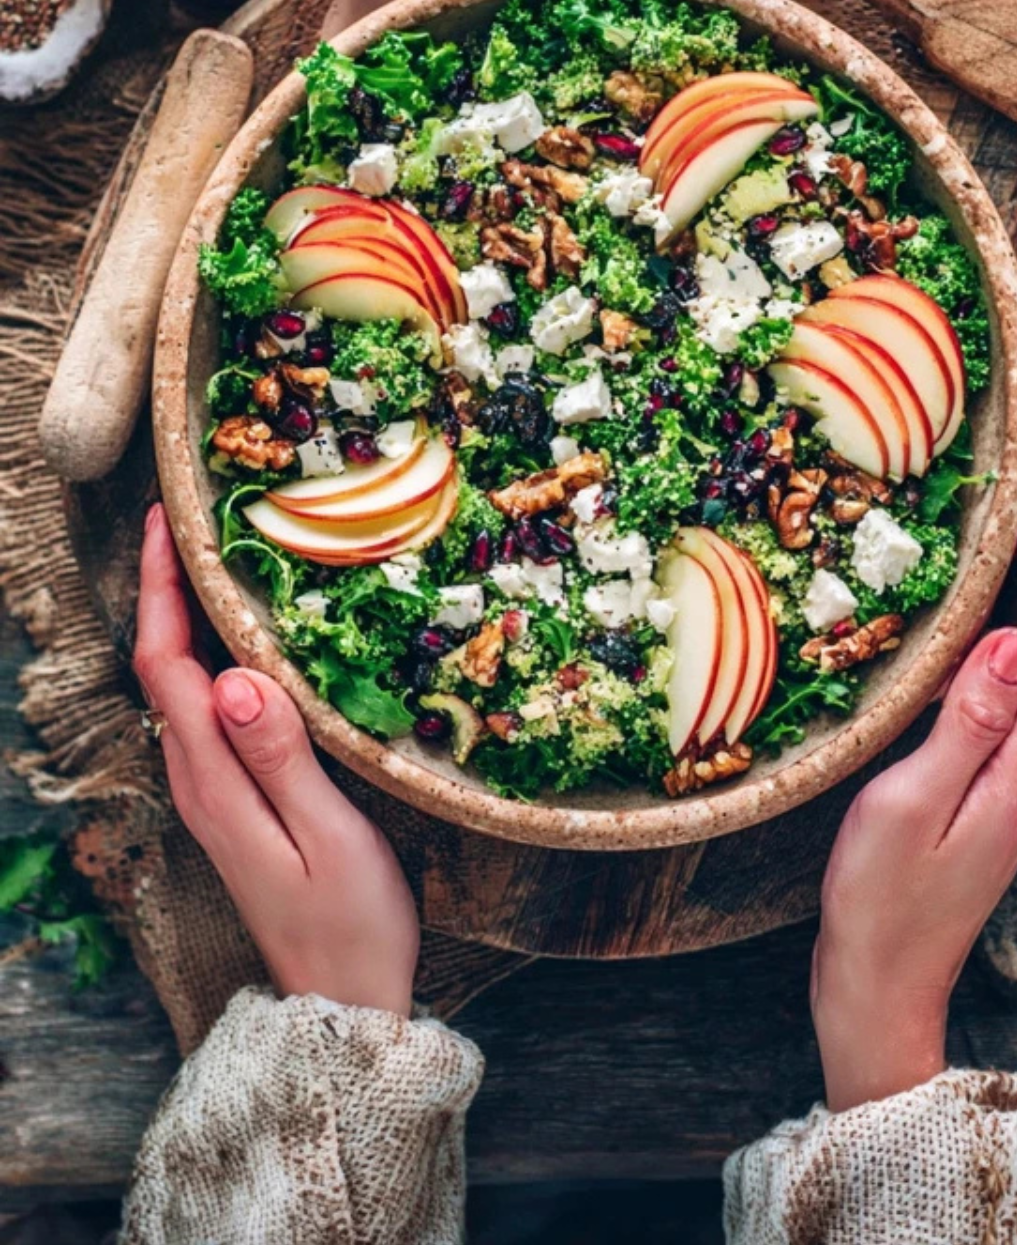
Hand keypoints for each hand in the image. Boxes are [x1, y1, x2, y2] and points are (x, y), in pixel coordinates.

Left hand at [134, 503, 418, 1014]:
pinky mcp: (231, 800)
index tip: (168, 522)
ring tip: (218, 556)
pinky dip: (214, 656)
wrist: (344, 1003)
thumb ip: (280, 757)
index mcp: (213, 782)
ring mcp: (210, 792)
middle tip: (195, 517)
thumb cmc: (352, 923)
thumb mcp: (328, 837)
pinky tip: (248, 636)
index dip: (160, 589)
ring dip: (188, 617)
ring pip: (181, 686)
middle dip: (167, 586)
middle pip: (163, 666)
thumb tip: (235, 677)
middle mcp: (197, 780)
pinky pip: (207, 709)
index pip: (166, 666)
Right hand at [811, 492, 1016, 1112]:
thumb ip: (968, 722)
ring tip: (978, 556)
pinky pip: (1004, 704)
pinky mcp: (984, 794)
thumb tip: (1010, 638)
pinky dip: (989, 652)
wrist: (880, 988)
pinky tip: (948, 638)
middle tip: (1004, 515)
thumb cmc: (884, 904)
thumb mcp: (913, 802)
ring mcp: (1011, 784)